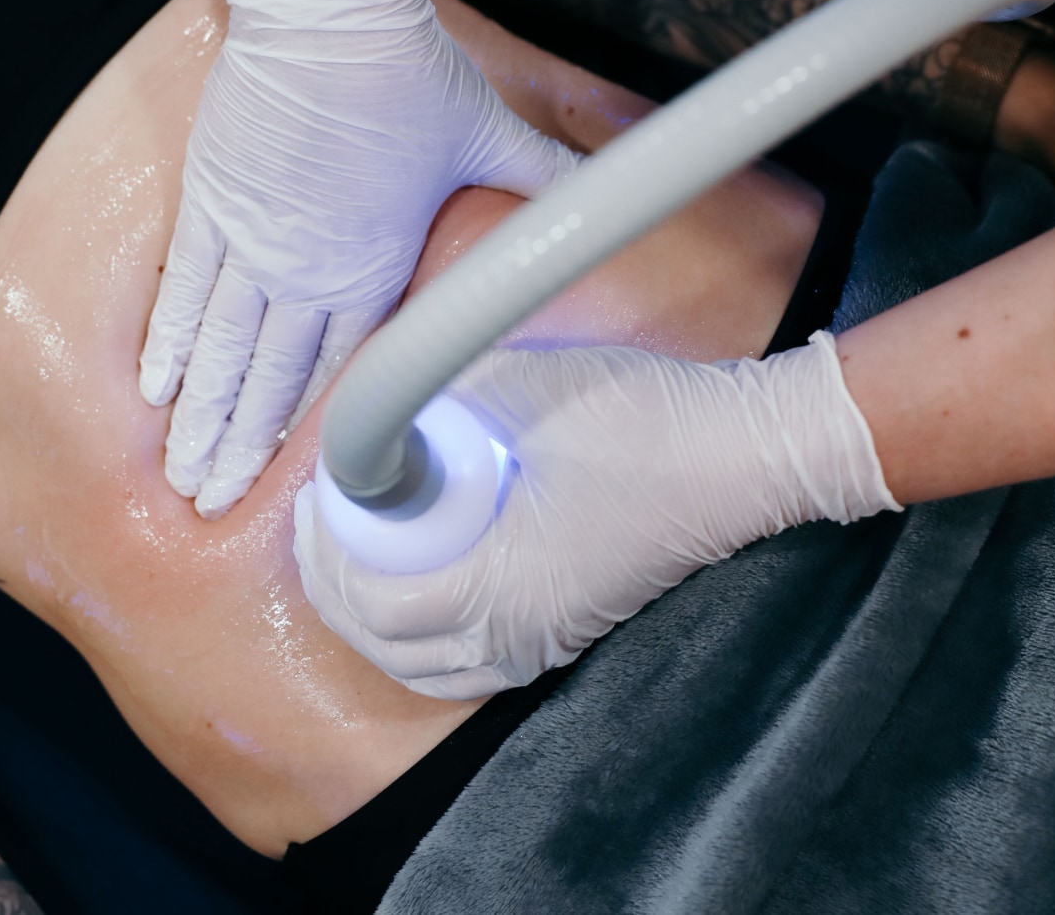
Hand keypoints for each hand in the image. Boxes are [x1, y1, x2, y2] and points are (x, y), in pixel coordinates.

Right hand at [139, 0, 580, 518]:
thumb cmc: (413, 79)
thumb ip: (539, 181)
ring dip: (200, 416)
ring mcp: (253, 245)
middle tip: (212, 505)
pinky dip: (171, 343)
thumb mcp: (489, 138)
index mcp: (375, 272)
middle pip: (268, 384)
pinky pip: (186, 291)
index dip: (313, 440)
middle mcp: (307, 275)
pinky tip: (157, 388)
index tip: (292, 488)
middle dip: (239, 453)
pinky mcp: (213, 206)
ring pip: (220, 352)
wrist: (334, 16)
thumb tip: (596, 193)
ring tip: (180, 471)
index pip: (341, 376)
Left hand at [294, 333, 900, 699]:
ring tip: (358, 566)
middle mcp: (517, 634)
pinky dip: (428, 641)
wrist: (742, 454)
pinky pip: (475, 664)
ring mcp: (547, 643)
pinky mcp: (569, 634)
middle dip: (338, 592)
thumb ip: (435, 404)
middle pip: (390, 648)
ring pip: (430, 670)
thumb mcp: (518, 385)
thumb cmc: (638, 418)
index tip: (312, 506)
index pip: (376, 604)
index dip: (327, 559)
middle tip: (320, 534)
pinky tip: (423, 592)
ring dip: (379, 624)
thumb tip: (381, 413)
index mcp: (497, 586)